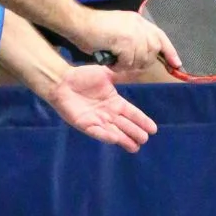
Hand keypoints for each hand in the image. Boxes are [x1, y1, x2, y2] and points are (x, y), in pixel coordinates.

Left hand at [43, 63, 158, 151]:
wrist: (62, 81)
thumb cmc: (83, 76)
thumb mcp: (106, 74)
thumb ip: (121, 75)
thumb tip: (138, 68)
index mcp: (114, 102)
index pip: (132, 113)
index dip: (142, 121)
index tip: (153, 129)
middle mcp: (108, 114)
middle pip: (125, 125)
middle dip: (135, 132)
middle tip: (145, 139)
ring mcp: (97, 120)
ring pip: (114, 132)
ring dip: (124, 139)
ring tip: (135, 147)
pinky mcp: (85, 125)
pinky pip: (97, 132)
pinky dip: (106, 136)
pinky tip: (116, 140)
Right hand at [83, 10, 180, 77]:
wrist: (78, 23)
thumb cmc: (93, 29)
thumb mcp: (119, 30)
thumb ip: (133, 39)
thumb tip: (143, 56)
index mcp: (138, 21)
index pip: (160, 36)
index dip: (170, 51)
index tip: (177, 64)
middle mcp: (139, 25)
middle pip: (153, 50)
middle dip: (143, 61)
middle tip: (126, 63)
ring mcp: (133, 32)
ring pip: (141, 58)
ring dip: (128, 64)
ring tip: (115, 61)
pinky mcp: (126, 41)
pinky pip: (129, 61)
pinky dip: (120, 65)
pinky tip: (111, 60)